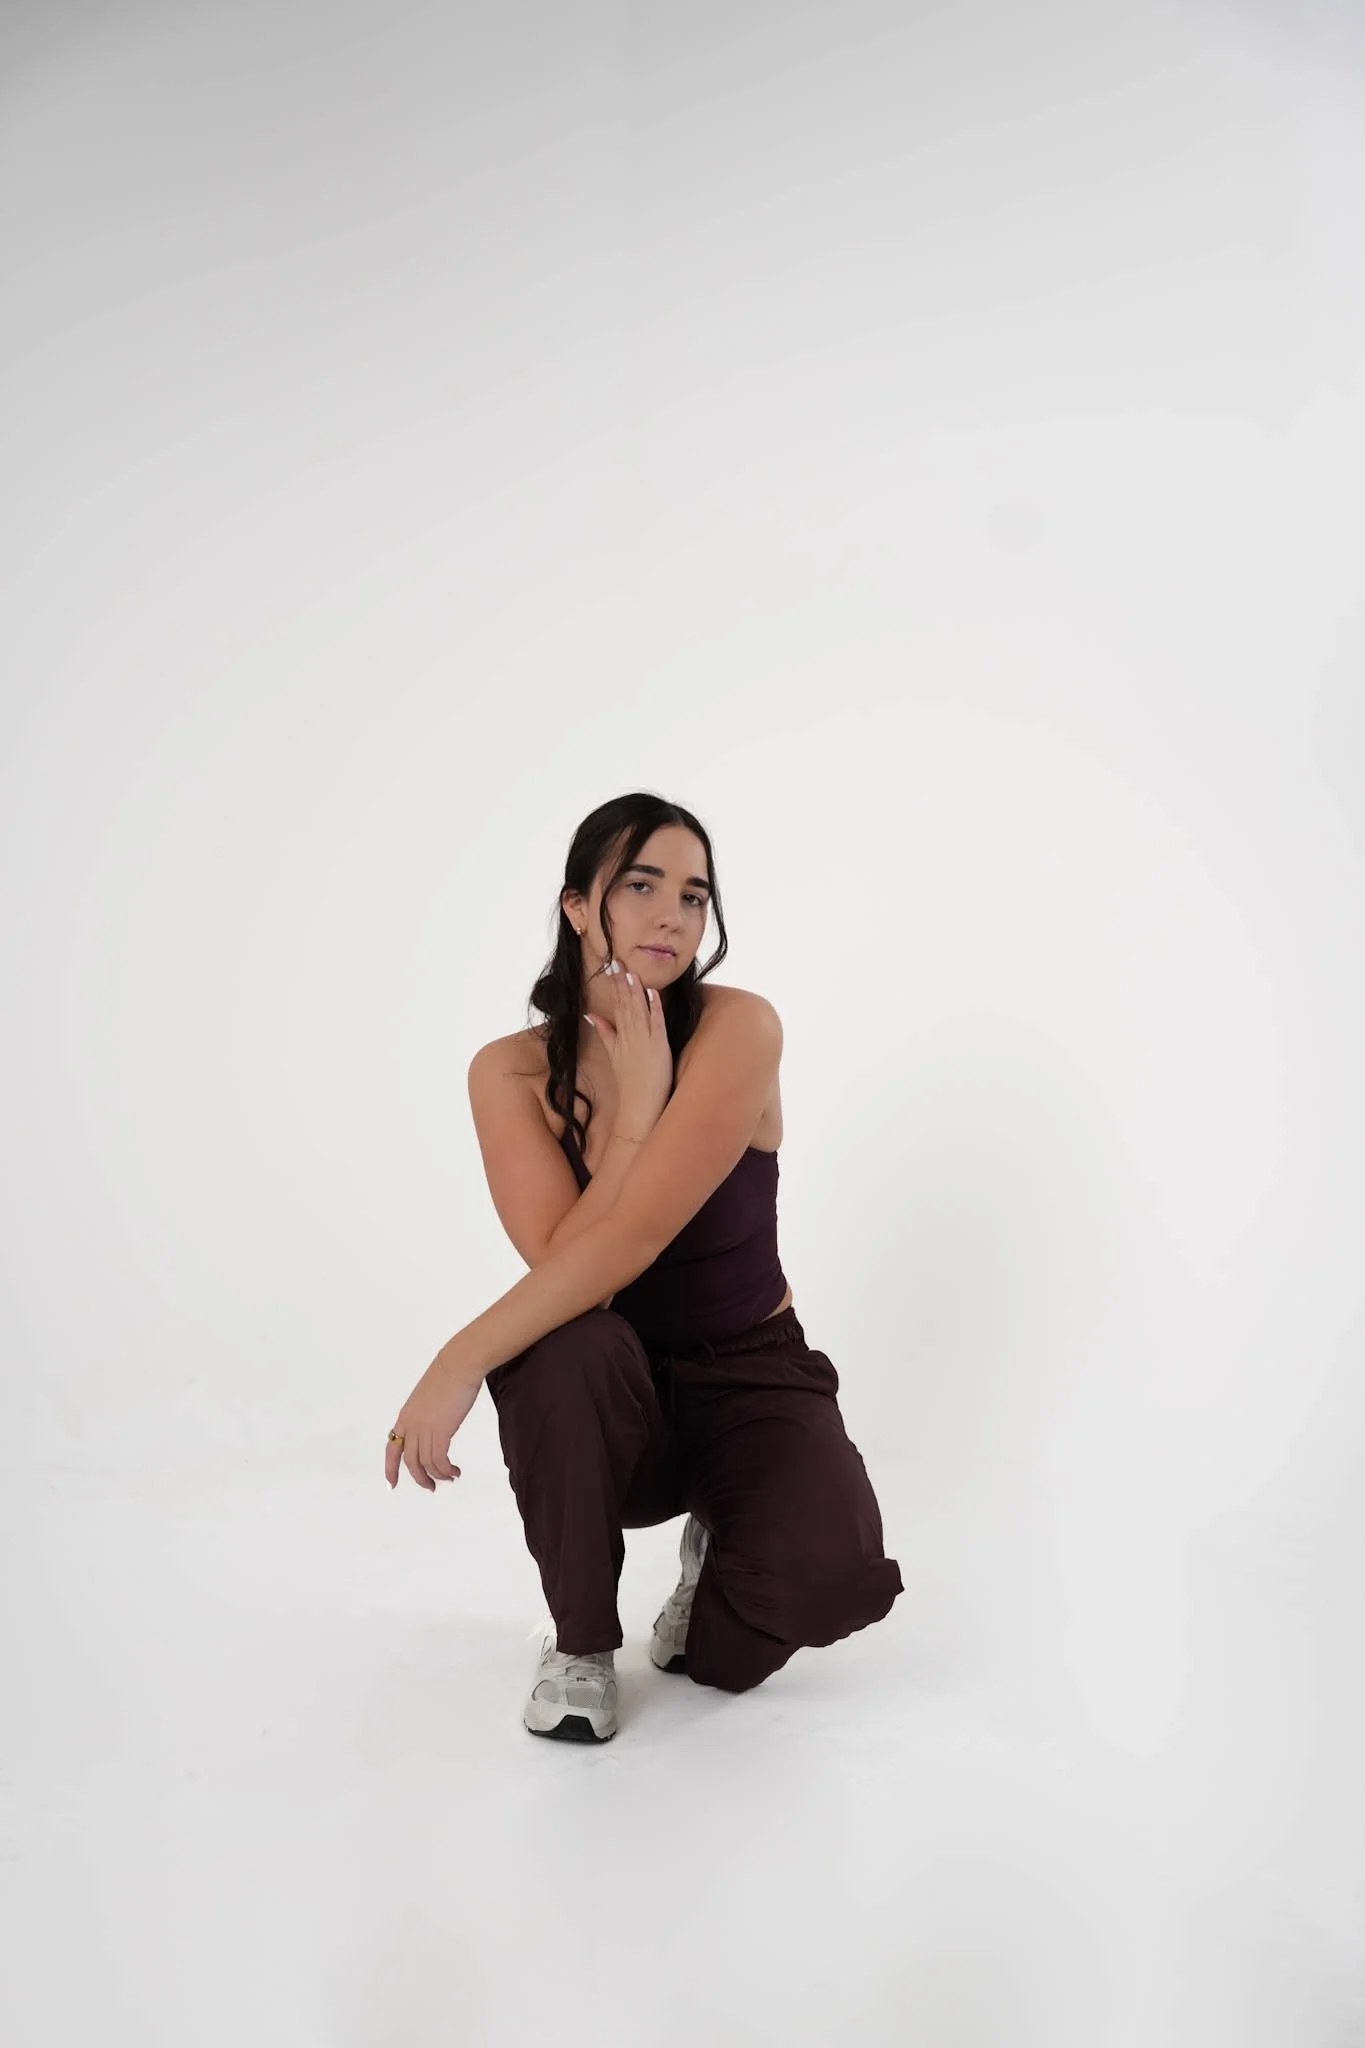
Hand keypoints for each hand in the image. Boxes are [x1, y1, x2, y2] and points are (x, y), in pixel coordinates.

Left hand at [385, 1354, 481, 1491]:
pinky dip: (446, 1470)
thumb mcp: (428, 1398)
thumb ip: (426, 1414)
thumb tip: (434, 1427)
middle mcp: (411, 1425)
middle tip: (431, 1487)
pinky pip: (439, 1460)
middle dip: (420, 1478)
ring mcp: (425, 1428)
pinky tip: (455, 1471)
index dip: (390, 1469)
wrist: (459, 1365)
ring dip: (437, 1476)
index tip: (391, 1485)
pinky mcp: (441, 1430)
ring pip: (426, 1464)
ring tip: (450, 1478)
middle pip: (410, 1462)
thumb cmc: (448, 1376)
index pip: (392, 1448)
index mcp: (405, 1416)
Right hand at [584, 965, 673, 1127]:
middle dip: (621, 982)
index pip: (616, 1006)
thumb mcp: (613, 1054)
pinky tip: (651, 992)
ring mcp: (644, 1041)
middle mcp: (630, 1037)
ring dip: (634, 990)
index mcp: (620, 1036)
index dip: (614, 986)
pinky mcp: (659, 1047)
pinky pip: (656, 1023)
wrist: (639, 1105)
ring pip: (638, 1011)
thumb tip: (591, 1015)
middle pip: (625, 1004)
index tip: (611, 968)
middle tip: (617, 961)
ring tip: (629, 971)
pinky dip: (654, 1008)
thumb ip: (604, 1032)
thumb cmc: (629, 1082)